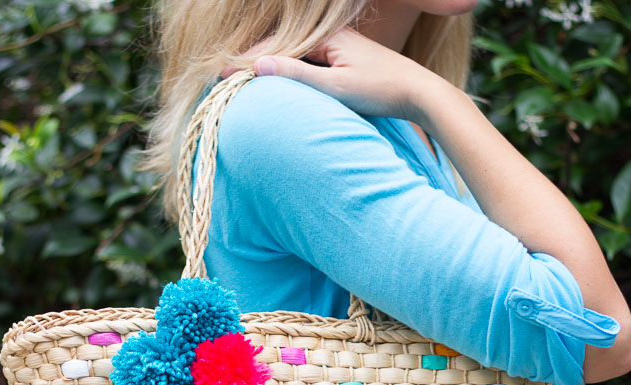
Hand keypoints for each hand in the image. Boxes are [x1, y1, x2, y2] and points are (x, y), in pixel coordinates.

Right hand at [220, 26, 426, 120]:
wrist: (419, 94)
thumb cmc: (382, 90)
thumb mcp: (337, 87)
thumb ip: (298, 75)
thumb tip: (258, 65)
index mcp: (326, 35)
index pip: (275, 47)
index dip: (246, 62)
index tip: (221, 76)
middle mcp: (330, 35)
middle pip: (282, 48)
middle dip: (253, 62)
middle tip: (221, 79)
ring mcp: (337, 48)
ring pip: (294, 57)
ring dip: (270, 69)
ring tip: (240, 83)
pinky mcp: (343, 61)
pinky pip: (307, 65)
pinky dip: (289, 75)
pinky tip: (276, 86)